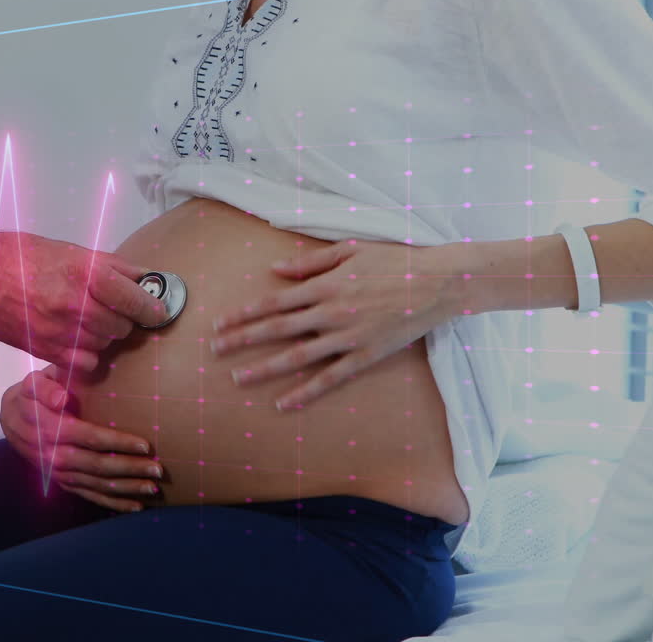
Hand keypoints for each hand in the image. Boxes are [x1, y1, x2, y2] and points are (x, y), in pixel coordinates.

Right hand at [0, 228, 166, 371]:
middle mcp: (77, 306)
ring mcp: (63, 332)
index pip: (137, 298)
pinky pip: (87, 362)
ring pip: (107, 344)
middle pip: (124, 325)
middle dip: (125, 318)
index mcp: (85, 274)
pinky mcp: (48, 352)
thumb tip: (144, 277)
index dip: (153, 305)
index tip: (158, 308)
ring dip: (106, 334)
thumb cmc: (16, 256)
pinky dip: (88, 353)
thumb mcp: (68, 250)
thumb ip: (110, 266)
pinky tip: (77, 338)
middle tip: (116, 307)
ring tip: (89, 319)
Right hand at [0, 366, 162, 512]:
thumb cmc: (30, 396)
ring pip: (96, 484)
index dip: (117, 442)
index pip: (89, 437)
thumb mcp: (31, 383)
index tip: (144, 444)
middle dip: (129, 469)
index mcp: (50, 429)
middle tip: (158, 469)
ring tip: (153, 489)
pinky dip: (112, 503)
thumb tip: (61, 397)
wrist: (10, 419)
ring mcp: (58, 473)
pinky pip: (89, 495)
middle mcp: (54, 456)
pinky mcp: (62, 482)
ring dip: (126, 488)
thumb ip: (44, 387)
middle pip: (97, 465)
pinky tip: (135, 506)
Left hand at [210, 240, 462, 410]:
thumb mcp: (349, 250)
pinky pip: (330, 378)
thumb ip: (310, 263)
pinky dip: (305, 392)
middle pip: (276, 330)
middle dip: (241, 340)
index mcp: (324, 286)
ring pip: (296, 357)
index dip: (244, 314)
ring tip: (237, 378)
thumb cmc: (394, 260)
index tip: (219, 323)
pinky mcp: (366, 356)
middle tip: (213, 351)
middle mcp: (330, 313)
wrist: (439, 282)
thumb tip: (275, 271)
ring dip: (263, 368)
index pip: (273, 302)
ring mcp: (347, 337)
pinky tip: (283, 403)